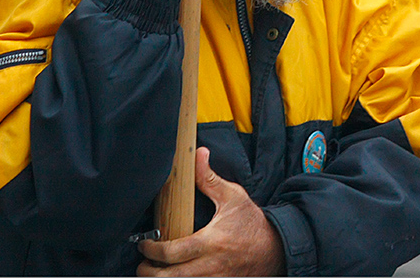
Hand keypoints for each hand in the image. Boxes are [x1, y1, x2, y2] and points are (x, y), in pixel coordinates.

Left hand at [137, 147, 284, 276]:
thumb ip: (210, 179)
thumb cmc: (252, 223)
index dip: (152, 251)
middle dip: (150, 273)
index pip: (172, 253)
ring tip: (155, 272)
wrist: (276, 247)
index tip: (145, 244)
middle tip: (143, 264)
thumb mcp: (233, 196)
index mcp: (211, 242)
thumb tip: (198, 154)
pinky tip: (176, 275)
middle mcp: (211, 266)